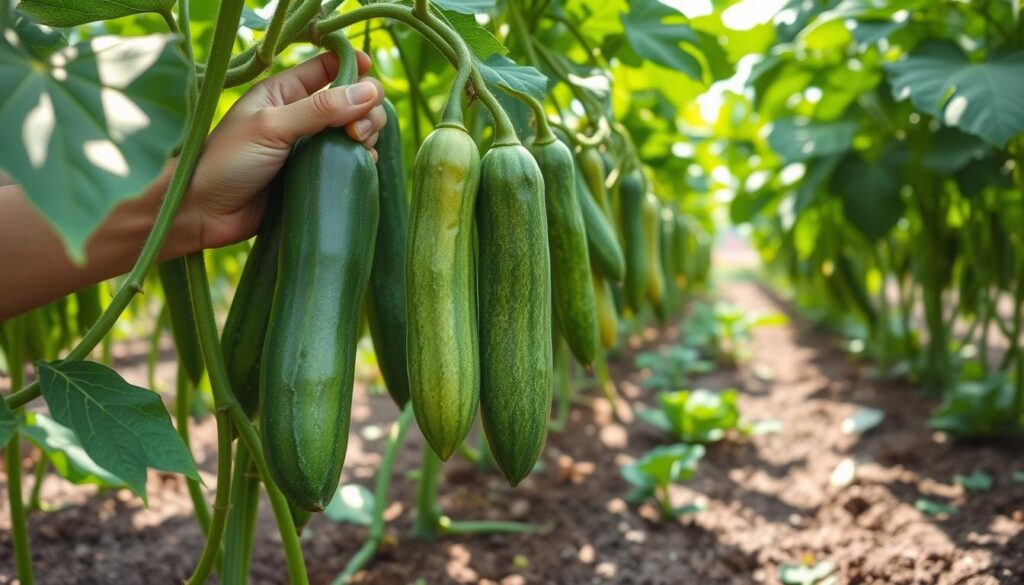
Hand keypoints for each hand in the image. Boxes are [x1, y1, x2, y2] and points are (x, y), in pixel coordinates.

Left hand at [181, 50, 386, 250]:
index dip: (353, 66)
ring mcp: (310, 148)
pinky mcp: (315, 177)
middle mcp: (301, 116)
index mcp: (284, 93)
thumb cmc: (227, 162)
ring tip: (358, 147)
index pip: (327, 67)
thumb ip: (320, 109)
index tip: (370, 74)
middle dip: (366, 110)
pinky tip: (360, 166)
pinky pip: (350, 163)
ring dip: (368, 135)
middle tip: (358, 132)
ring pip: (356, 132)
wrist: (204, 214)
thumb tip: (369, 92)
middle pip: (352, 101)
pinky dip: (362, 162)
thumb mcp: (272, 127)